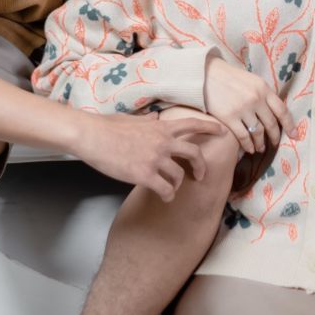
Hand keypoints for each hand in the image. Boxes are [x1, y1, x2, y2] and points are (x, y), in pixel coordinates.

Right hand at [69, 109, 221, 202]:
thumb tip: (154, 116)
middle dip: (201, 166)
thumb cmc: (107, 127)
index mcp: (160, 127)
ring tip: (170, 189)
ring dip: (177, 185)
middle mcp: (163, 142)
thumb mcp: (132, 118)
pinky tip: (164, 198)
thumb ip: (147, 120)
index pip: (193, 124)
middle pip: (195, 154)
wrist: (91, 136)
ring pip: (179, 175)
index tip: (222, 131)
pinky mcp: (144, 175)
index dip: (211, 127)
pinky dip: (168, 196)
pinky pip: (165, 189)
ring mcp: (155, 159)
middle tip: (200, 175)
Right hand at [203, 57, 296, 156]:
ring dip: (261, 143)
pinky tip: (249, 149)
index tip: (295, 136)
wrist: (206, 74)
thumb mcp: (252, 80)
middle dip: (274, 137)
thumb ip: (263, 94)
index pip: (282, 110)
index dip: (290, 125)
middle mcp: (256, 99)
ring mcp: (243, 109)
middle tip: (274, 144)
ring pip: (258, 132)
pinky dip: (248, 145)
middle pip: (271, 124)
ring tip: (260, 148)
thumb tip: (274, 112)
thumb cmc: (230, 78)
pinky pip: (243, 136)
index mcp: (264, 88)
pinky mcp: (229, 117)